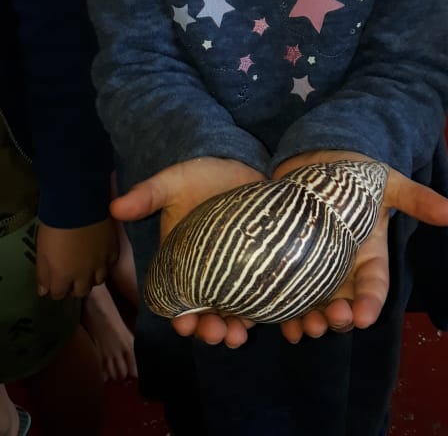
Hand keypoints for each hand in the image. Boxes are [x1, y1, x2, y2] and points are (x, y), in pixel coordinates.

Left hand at [36, 217, 118, 298]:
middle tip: (71, 274)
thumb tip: (43, 291)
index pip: (59, 294)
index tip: (55, 280)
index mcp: (63, 277)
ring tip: (87, 267)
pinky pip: (110, 264)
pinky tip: (100, 255)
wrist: (78, 204)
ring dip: (91, 277)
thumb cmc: (55, 227)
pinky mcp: (113, 251)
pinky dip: (105, 263)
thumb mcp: (41, 251)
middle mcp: (84, 276)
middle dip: (74, 286)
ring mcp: (101, 264)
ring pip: (98, 281)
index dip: (56, 288)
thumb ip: (42, 273)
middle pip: (80, 292)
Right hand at [111, 157, 265, 346]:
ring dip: (237, 330)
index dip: (180, 318)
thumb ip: (148, 194)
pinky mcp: (264, 269)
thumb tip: (115, 206)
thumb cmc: (200, 176)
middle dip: (212, 331)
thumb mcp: (173, 182)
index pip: (176, 301)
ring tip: (241, 335)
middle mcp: (208, 277)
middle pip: (208, 315)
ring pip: (236, 313)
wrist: (240, 165)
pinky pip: (267, 298)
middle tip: (221, 334)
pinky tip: (279, 323)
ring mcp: (237, 275)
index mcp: (181, 265)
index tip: (185, 324)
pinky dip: (271, 314)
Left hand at [273, 149, 447, 342]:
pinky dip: (284, 312)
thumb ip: (417, 199)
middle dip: (340, 317)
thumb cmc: (354, 172)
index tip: (364, 316)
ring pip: (316, 307)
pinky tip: (277, 320)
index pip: (374, 286)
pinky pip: (288, 295)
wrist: (315, 159)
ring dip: (312, 322)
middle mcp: (344, 269)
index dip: (371, 303)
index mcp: (369, 255)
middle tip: (332, 318)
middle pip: (345, 304)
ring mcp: (315, 269)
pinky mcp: (289, 264)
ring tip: (305, 326)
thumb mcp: (387, 182)